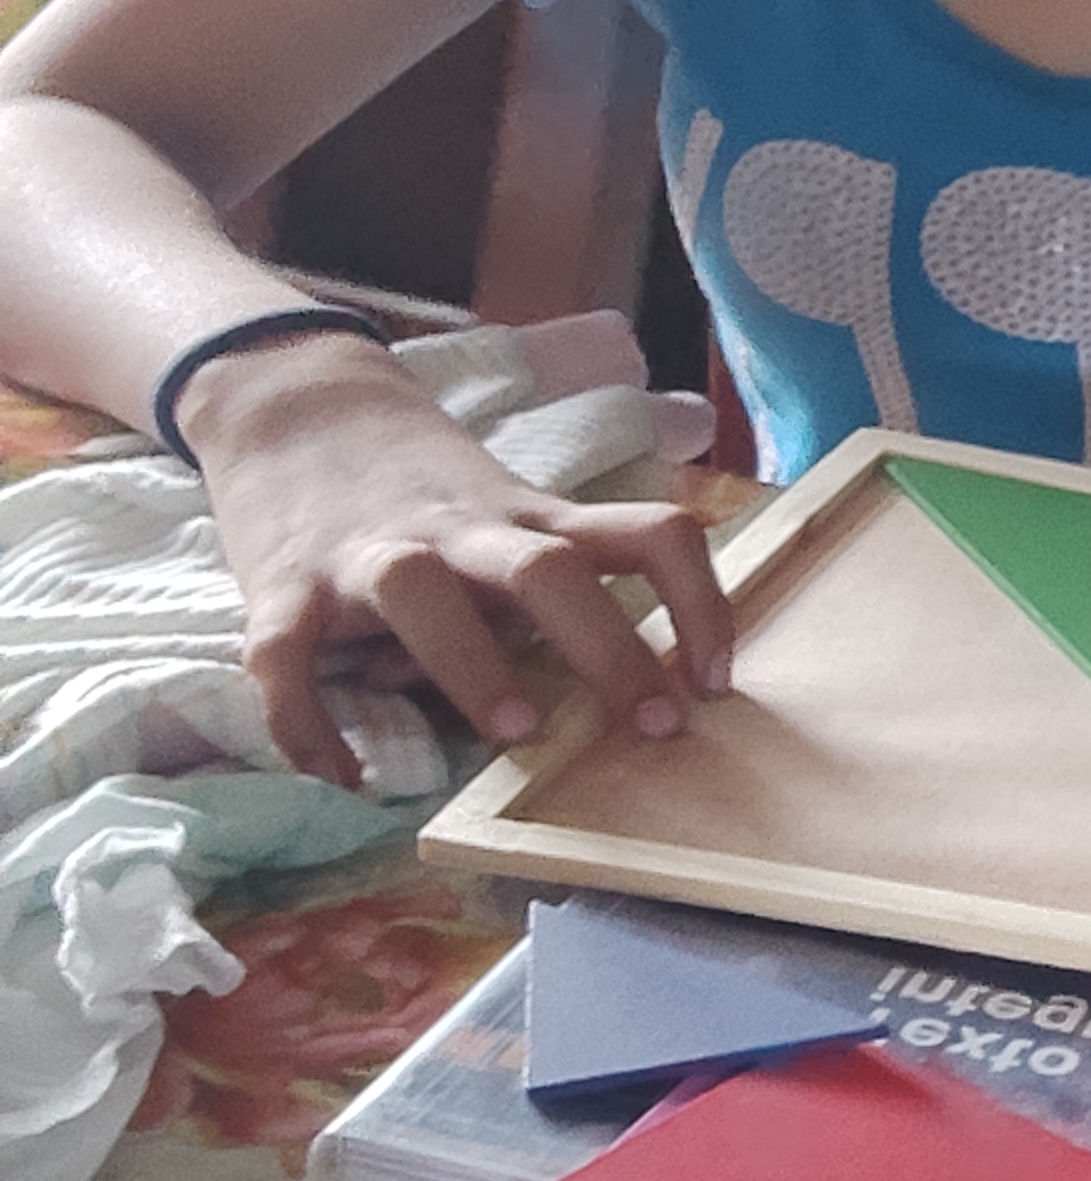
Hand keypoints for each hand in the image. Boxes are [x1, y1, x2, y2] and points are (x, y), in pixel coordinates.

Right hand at [178, 331, 735, 788]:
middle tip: (654, 725)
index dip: (700, 602)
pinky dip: (305, 719)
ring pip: (419, 590)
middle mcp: (462, 531)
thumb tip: (612, 695)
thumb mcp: (511, 521)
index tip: (718, 681)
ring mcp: (369, 553)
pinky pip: (284, 655)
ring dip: (472, 662)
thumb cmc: (428, 491)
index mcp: (535, 520)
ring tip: (515, 734)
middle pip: (548, 569)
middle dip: (608, 647)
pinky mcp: (282, 584)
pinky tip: (345, 775)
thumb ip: (551, 594)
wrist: (299, 405)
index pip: (649, 535)